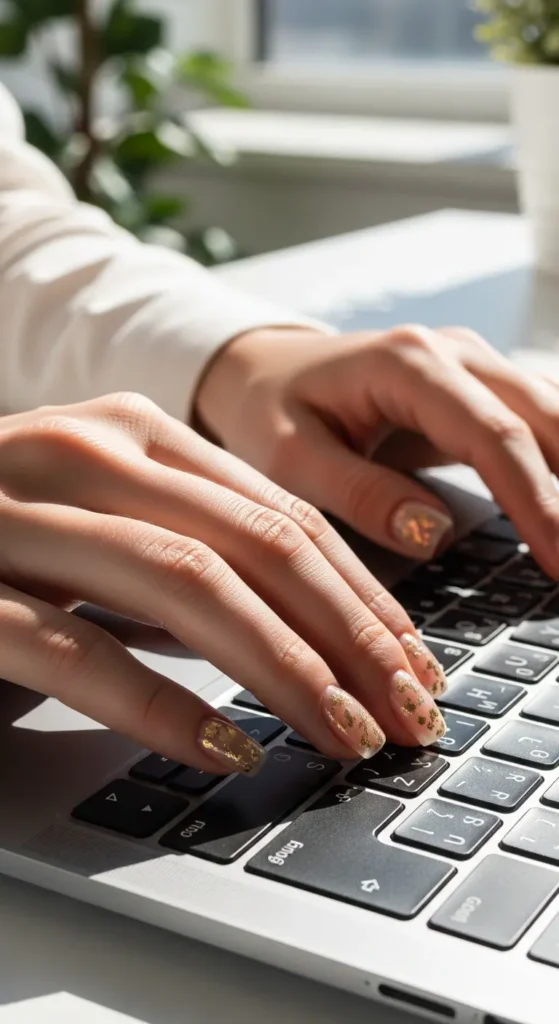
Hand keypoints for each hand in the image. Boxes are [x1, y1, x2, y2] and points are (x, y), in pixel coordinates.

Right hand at [0, 393, 446, 772]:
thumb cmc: (7, 535)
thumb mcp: (112, 520)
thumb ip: (196, 544)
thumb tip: (318, 621)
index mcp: (132, 430)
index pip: (282, 510)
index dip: (362, 591)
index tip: (414, 660)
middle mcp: (80, 452)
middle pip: (256, 541)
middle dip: (349, 634)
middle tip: (406, 709)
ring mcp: (15, 514)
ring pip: (184, 583)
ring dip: (282, 669)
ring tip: (342, 733)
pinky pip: (75, 649)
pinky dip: (161, 704)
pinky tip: (223, 746)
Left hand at [196, 324, 558, 574]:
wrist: (266, 373)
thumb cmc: (269, 412)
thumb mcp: (289, 459)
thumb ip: (359, 494)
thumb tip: (432, 533)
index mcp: (406, 364)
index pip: (493, 435)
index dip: (537, 502)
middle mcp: (452, 354)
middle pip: (546, 419)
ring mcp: (473, 366)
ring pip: (555, 416)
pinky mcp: (479, 388)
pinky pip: (540, 423)